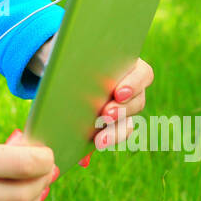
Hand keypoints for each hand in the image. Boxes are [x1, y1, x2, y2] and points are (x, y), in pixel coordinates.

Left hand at [26, 39, 154, 166]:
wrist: (59, 68)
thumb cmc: (67, 52)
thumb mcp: (65, 48)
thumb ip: (67, 53)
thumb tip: (58, 60)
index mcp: (128, 63)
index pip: (142, 74)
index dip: (133, 84)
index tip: (117, 92)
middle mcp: (130, 87)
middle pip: (136, 102)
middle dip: (121, 111)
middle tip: (105, 115)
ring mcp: (121, 107)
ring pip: (127, 123)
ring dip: (114, 133)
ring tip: (99, 140)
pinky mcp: (109, 124)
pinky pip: (112, 136)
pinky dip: (102, 143)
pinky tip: (89, 152)